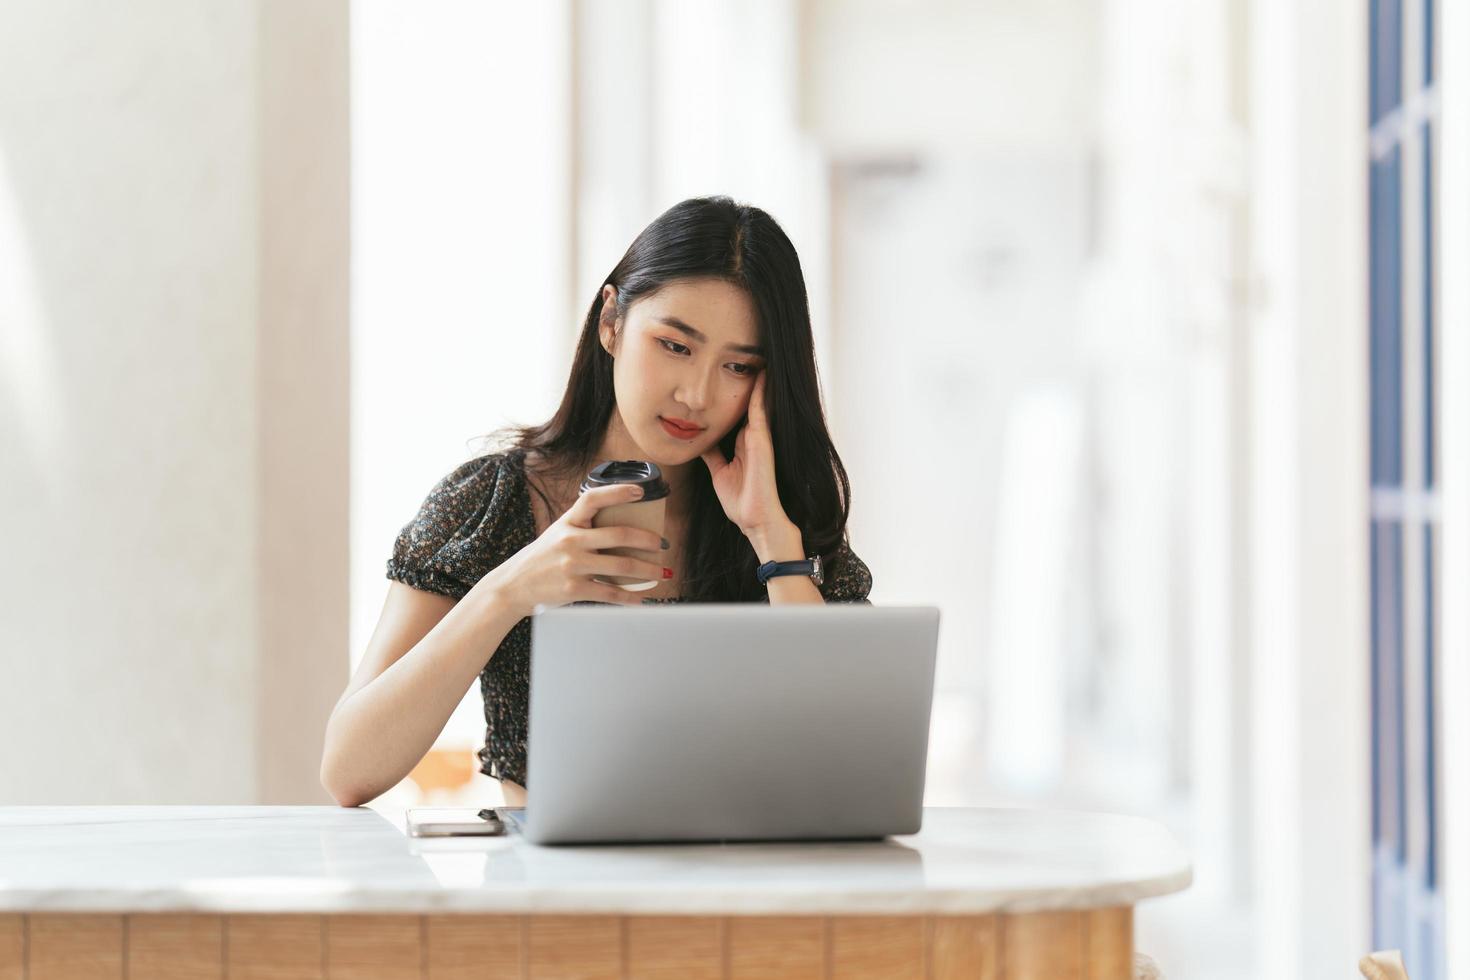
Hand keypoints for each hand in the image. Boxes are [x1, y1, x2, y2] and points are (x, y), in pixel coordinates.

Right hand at [485, 484, 668, 617]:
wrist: (513, 586)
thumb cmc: (542, 558)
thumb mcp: (557, 534)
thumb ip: (583, 528)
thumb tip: (622, 528)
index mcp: (568, 522)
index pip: (593, 498)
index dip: (618, 491)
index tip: (640, 491)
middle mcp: (570, 541)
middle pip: (619, 535)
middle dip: (648, 540)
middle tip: (663, 544)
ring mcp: (572, 565)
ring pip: (622, 566)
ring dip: (648, 570)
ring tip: (663, 572)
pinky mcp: (573, 590)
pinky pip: (610, 593)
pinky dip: (630, 598)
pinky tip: (642, 599)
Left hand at [700, 368, 790, 537]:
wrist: (755, 519)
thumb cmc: (741, 501)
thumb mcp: (719, 472)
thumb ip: (713, 455)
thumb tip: (700, 442)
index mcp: (744, 443)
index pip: (737, 412)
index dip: (733, 395)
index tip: (728, 375)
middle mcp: (753, 436)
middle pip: (747, 402)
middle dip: (746, 381)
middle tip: (746, 355)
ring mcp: (759, 436)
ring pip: (757, 401)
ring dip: (757, 380)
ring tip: (757, 355)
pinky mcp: (762, 439)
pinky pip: (760, 409)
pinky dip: (760, 391)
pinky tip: (760, 373)